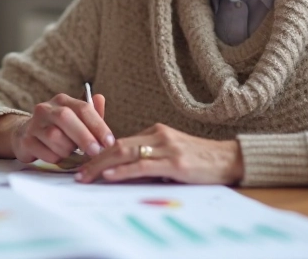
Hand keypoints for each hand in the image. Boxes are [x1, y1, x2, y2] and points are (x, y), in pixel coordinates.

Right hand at [0, 93, 112, 163]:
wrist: (26, 135)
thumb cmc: (59, 129)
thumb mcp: (77, 120)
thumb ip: (91, 114)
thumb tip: (100, 99)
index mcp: (63, 101)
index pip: (83, 108)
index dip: (98, 125)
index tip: (109, 142)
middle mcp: (47, 108)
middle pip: (65, 118)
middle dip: (84, 136)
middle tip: (96, 152)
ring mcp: (34, 124)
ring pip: (54, 136)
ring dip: (68, 149)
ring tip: (71, 153)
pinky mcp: (26, 140)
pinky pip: (44, 152)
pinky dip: (56, 158)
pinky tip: (58, 157)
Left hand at [75, 124, 242, 184]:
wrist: (230, 159)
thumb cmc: (202, 160)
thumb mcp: (172, 154)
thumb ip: (151, 158)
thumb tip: (124, 171)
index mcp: (156, 131)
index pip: (120, 140)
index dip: (99, 152)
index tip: (84, 163)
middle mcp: (158, 135)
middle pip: (117, 144)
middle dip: (94, 158)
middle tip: (78, 171)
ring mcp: (166, 148)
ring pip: (125, 153)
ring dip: (101, 165)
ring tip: (85, 176)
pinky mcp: (175, 163)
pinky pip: (142, 165)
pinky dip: (122, 170)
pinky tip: (109, 176)